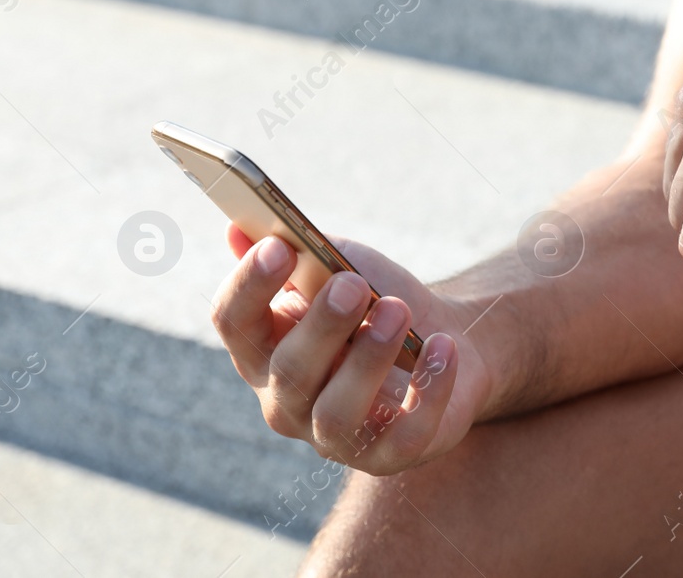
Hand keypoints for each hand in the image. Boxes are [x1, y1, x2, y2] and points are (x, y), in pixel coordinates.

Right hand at [210, 226, 490, 474]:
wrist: (448, 336)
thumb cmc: (379, 300)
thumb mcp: (338, 267)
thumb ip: (296, 253)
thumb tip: (238, 228)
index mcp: (263, 351)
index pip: (234, 323)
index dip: (250, 286)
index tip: (279, 247)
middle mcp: (287, 403)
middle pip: (288, 370)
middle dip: (322, 325)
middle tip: (354, 283)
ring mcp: (337, 437)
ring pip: (337, 412)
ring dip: (368, 360)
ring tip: (398, 312)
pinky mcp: (392, 454)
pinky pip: (406, 435)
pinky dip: (428, 390)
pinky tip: (443, 348)